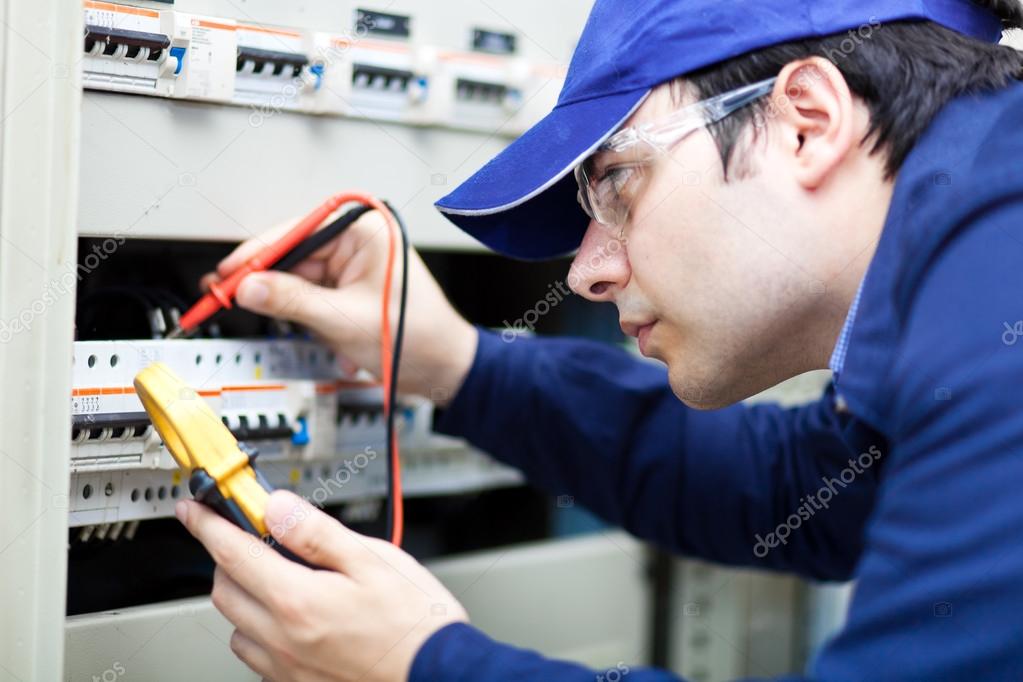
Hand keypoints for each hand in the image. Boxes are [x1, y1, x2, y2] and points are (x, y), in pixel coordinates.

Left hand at [176, 491, 468, 681]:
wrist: (438, 674)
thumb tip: (277, 508)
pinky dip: (260, 631)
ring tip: (277, 579)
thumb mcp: (373, 560)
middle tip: (252, 538)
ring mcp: (287, 667)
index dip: (207, 525)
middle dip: (227, 558)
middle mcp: (283, 639)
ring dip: (244, 597)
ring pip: (237, 627)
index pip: (232, 553)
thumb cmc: (414, 624)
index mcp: (297, 600)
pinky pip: (257, 655)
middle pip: (224, 591)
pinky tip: (291, 618)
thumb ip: (317, 533)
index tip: (194, 510)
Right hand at [204, 208, 476, 404]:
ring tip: (298, 326)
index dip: (256, 256)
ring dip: (292, 307)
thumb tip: (249, 288)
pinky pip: (312, 295)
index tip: (226, 274)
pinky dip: (307, 316)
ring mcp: (354, 263)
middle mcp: (358, 240)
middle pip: (292, 256)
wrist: (442, 367)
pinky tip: (319, 333)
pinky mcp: (350, 285)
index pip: (296, 233)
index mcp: (365, 231)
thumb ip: (291, 301)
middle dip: (265, 284)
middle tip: (222, 296)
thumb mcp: (343, 319)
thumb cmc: (416, 337)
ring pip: (298, 279)